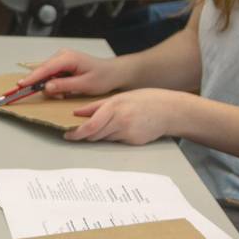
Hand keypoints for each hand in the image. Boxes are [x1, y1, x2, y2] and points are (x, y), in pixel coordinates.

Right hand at [18, 48, 120, 97]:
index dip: (32, 78)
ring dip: (52, 86)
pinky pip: (50, 74)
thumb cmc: (102, 77)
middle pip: (43, 71)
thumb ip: (64, 85)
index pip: (45, 68)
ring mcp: (61, 58)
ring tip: (66, 93)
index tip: (20, 85)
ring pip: (46, 74)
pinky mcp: (61, 63)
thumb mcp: (84, 84)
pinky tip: (65, 89)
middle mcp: (62, 55)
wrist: (112, 72)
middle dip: (46, 86)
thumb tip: (46, 87)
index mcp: (68, 58)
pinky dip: (55, 84)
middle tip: (60, 96)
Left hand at [65, 88, 192, 144]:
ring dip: (98, 135)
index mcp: (115, 107)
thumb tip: (77, 112)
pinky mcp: (134, 142)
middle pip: (95, 135)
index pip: (91, 126)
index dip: (77, 133)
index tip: (68, 135)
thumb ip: (96, 106)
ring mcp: (128, 134)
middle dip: (84, 135)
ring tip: (104, 126)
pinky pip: (116, 141)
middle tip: (76, 133)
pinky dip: (112, 136)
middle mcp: (120, 122)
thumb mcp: (119, 97)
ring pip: (104, 138)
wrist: (170, 110)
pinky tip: (121, 128)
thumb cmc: (145, 100)